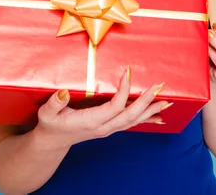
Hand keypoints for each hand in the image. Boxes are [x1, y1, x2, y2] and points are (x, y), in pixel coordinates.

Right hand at [35, 68, 170, 147]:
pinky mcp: (110, 128)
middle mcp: (104, 127)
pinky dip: (147, 119)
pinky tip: (159, 117)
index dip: (124, 91)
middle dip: (146, 100)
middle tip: (159, 86)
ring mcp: (109, 129)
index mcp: (91, 121)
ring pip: (134, 120)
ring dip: (151, 110)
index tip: (128, 72)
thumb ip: (54, 103)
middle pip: (130, 115)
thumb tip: (63, 93)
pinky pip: (132, 124)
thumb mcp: (47, 114)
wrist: (53, 142)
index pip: (114, 106)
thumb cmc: (51, 125)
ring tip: (168, 101)